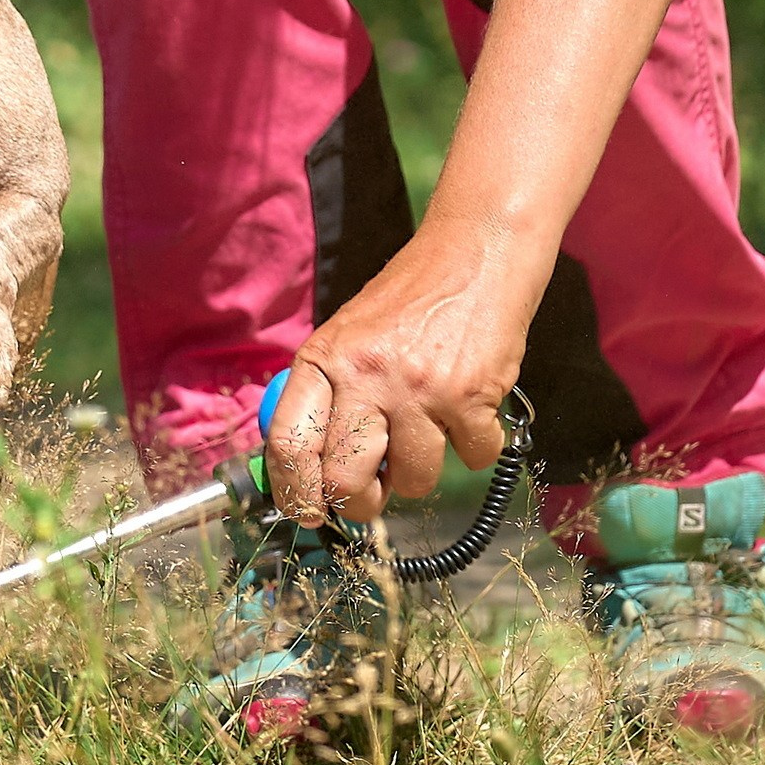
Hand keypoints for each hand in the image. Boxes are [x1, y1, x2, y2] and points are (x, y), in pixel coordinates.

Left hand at [264, 216, 545, 524]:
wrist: (476, 253)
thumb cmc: (410, 299)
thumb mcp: (349, 334)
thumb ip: (329, 393)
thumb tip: (311, 470)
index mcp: (324, 357)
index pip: (288, 442)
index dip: (293, 492)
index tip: (307, 511)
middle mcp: (365, 374)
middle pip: (345, 478)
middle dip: (360, 503)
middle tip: (373, 494)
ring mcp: (418, 388)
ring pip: (413, 481)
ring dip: (420, 473)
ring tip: (426, 432)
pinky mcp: (470, 396)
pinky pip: (471, 460)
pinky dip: (474, 447)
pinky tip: (468, 411)